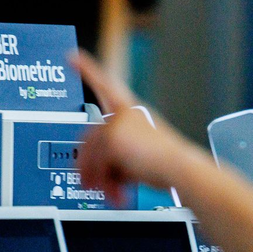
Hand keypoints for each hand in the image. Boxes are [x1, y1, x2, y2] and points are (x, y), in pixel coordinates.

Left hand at [70, 51, 198, 205]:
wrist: (180, 169)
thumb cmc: (167, 165)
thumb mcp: (137, 156)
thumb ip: (115, 157)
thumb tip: (94, 173)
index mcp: (132, 111)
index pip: (106, 84)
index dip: (88, 69)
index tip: (72, 56)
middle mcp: (123, 113)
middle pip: (90, 137)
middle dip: (86, 164)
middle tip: (85, 184)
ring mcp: (117, 123)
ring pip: (92, 154)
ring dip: (96, 177)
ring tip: (106, 194)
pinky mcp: (112, 138)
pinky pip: (96, 163)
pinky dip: (105, 182)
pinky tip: (116, 193)